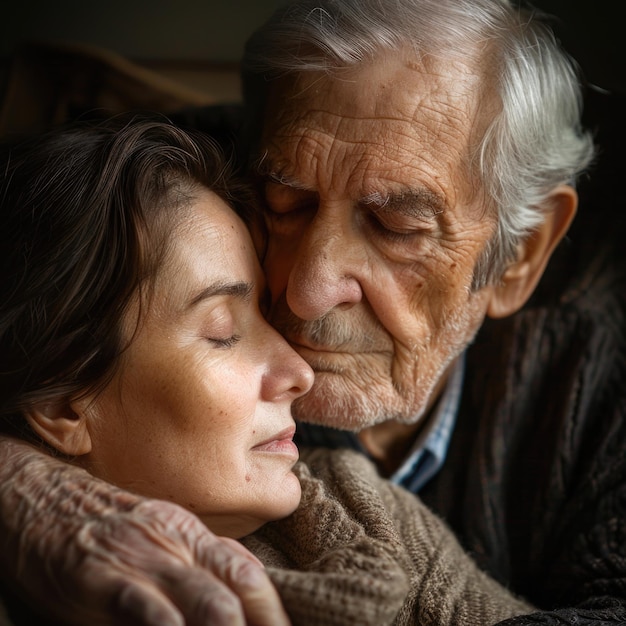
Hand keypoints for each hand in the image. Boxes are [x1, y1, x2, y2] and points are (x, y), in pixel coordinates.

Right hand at [0, 437, 288, 625]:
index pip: (248, 572)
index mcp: (193, 535)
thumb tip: (242, 590)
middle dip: (264, 622)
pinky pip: (144, 603)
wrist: (47, 502)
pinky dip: (168, 623)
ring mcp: (145, 558)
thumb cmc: (110, 531)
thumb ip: (201, 561)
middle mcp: (178, 543)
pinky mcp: (105, 576)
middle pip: (239, 583)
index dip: (273, 608)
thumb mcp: (162, 536)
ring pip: (203, 594)